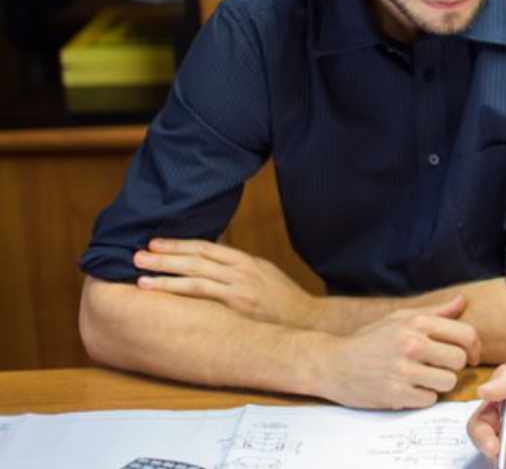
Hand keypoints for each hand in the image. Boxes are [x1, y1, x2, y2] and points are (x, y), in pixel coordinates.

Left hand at [134, 238, 324, 329]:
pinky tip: (163, 299)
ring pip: (196, 280)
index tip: (155, 242)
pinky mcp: (237, 310)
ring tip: (140, 278)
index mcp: (247, 261)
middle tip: (137, 255)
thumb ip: (238, 268)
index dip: (179, 244)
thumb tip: (208, 264)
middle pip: (196, 260)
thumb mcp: (264, 274)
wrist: (308, 320)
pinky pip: (203, 301)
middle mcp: (241, 273)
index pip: (207, 247)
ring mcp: (239, 291)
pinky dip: (181, 297)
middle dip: (165, 257)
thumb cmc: (284, 300)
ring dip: (165, 278)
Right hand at [316, 297, 481, 408]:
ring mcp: (403, 370)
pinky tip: (410, 389)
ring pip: (448, 382)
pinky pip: (429, 400)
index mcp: (416, 323)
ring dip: (440, 383)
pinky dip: (423, 397)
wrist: (331, 364)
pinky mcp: (395, 394)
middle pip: (460, 361)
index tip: (471, 355)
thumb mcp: (399, 318)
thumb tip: (462, 302)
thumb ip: (434, 312)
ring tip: (424, 378)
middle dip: (455, 366)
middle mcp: (411, 344)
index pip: (466, 334)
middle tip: (442, 367)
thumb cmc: (368, 340)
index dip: (475, 347)